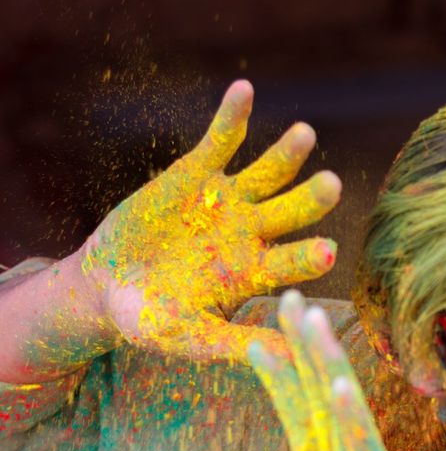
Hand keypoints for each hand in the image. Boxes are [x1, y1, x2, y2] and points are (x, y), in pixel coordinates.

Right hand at [80, 81, 340, 361]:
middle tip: (332, 186)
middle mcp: (251, 233)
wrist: (108, 285)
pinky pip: (219, 141)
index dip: (307, 257)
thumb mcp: (188, 336)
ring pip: (267, 173)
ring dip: (286, 154)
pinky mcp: (197, 172)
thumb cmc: (150, 320)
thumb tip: (292, 359)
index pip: (290, 263)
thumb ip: (235, 344)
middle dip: (310, 199)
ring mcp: (228, 200)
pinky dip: (232, 118)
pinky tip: (244, 91)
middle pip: (290, 212)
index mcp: (254, 274)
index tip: (329, 252)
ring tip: (305, 135)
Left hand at [232, 290, 409, 450]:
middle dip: (306, 356)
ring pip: (348, 430)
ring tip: (307, 319)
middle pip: (326, 416)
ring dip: (327, 372)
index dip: (285, 382)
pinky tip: (334, 386)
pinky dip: (351, 427)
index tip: (262, 335)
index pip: (305, 430)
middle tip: (287, 297)